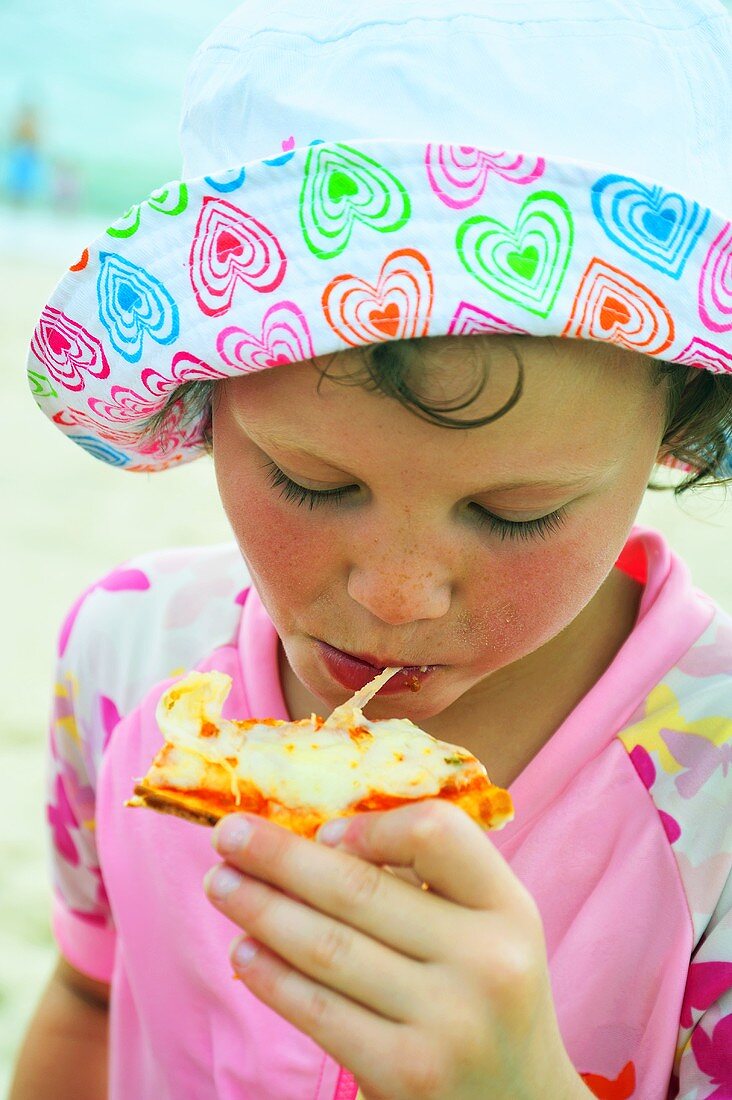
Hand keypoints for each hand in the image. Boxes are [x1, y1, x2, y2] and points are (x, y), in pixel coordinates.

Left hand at [203, 801, 592, 1099]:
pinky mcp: (405, 1076)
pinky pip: (320, 1011)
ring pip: (327, 946)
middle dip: (280, 857)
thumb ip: (426, 882)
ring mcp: (447, 1023)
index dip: (368, 824)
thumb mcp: (485, 929)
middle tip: (227, 834)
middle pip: (360, 888)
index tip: (320, 829)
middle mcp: (487, 962)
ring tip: (219, 885)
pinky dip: (271, 976)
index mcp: (508, 909)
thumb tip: (314, 838)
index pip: (437, 833)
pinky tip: (244, 952)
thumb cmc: (486, 996)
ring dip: (260, 909)